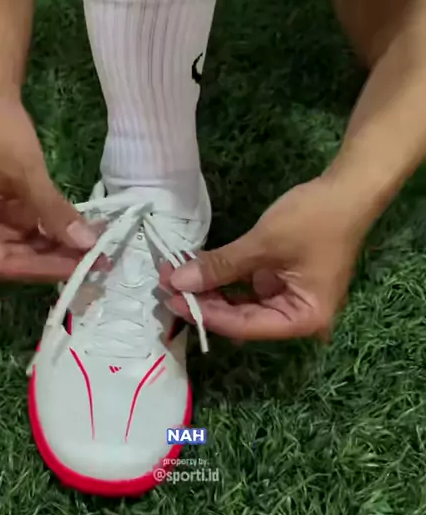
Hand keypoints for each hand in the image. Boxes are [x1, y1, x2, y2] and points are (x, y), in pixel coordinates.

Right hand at [0, 92, 96, 280]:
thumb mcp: (25, 173)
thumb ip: (53, 212)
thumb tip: (86, 244)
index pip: (5, 263)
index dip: (45, 268)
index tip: (80, 267)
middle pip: (15, 256)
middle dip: (56, 257)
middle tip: (95, 259)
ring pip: (25, 242)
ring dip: (58, 243)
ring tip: (93, 245)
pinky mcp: (1, 202)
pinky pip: (28, 223)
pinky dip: (52, 225)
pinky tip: (80, 228)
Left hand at [163, 177, 367, 340]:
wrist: (349, 189)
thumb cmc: (314, 219)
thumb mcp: (263, 244)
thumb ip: (221, 265)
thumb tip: (178, 281)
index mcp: (303, 319)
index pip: (244, 325)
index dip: (205, 313)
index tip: (171, 298)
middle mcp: (298, 318)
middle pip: (242, 320)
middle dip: (204, 302)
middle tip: (166, 286)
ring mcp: (290, 299)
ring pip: (242, 305)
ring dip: (211, 291)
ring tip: (175, 277)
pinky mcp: (284, 281)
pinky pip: (249, 289)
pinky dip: (225, 280)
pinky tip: (198, 271)